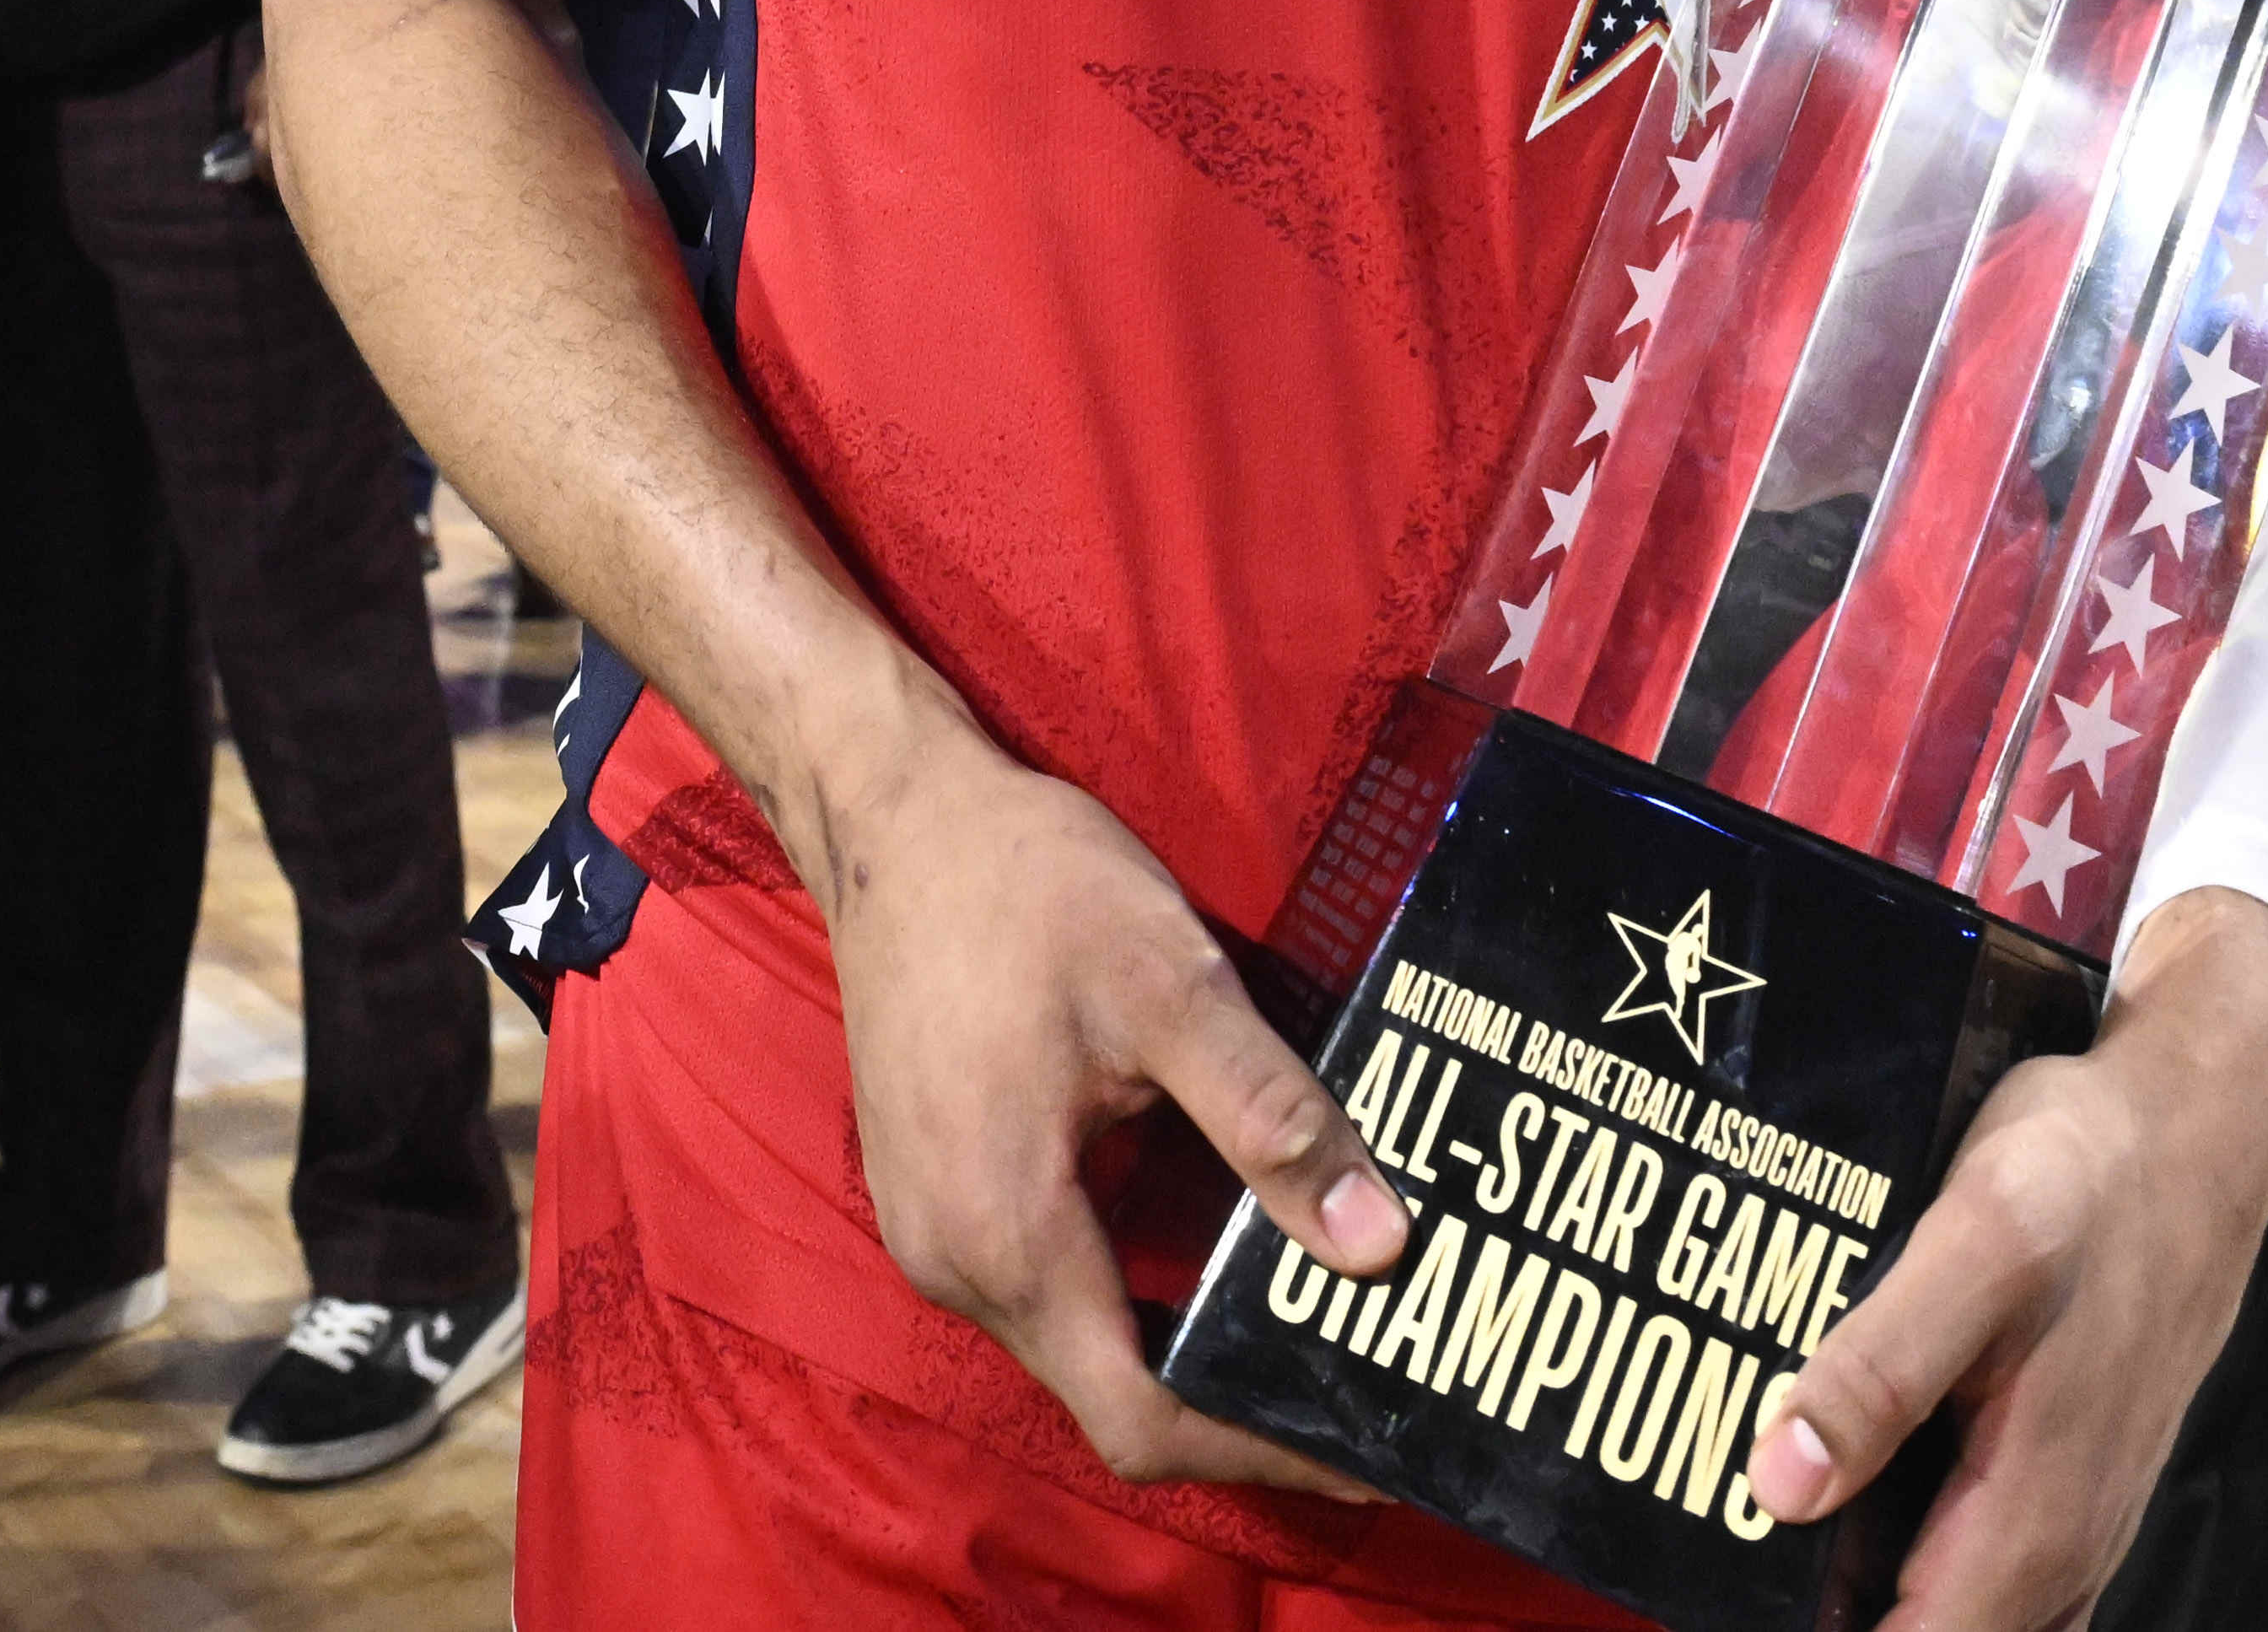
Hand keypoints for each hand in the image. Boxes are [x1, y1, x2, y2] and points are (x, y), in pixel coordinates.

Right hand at [814, 716, 1397, 1496]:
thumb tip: (1376, 1245)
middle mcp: (954, 1264)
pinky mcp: (935, 1193)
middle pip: (1111, 1395)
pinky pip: (1048, 1289)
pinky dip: (1136, 1296)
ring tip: (1308, 1315)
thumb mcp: (1169, 986)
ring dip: (1188, 1346)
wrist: (891, 816)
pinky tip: (1212, 1245)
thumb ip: (1271, 1119)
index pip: (1142, 1418)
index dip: (1260, 1451)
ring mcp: (934, 1233)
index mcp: (1009, 1235)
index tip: (1366, 1449)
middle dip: (1238, 1405)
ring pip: (1079, 1344)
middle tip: (1365, 1378)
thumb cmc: (1024, 887)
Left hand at [1754, 884, 2267, 1622]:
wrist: (2198, 1127)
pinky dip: (1905, 1541)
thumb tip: (1781, 1487)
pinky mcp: (2066, 1476)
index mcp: (2032, 1518)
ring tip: (1768, 1504)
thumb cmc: (2092, 1177)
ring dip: (1859, 1574)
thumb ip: (1883, 1371)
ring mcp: (2071, 1517)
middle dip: (1825, 1595)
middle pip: (1924, 1629)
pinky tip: (1846, 1478)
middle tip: (1733, 1536)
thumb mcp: (1975, 1246)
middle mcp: (2059, 1546)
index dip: (1815, 1628)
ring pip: (1952, 1599)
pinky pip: (1978, 1557)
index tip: (1741, 1582)